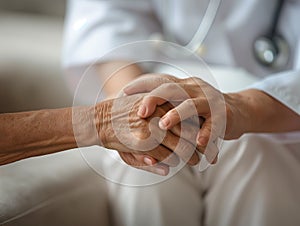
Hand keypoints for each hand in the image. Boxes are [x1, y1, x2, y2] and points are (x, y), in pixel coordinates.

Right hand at [95, 94, 200, 174]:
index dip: (204, 131)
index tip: (209, 142)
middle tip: (211, 157)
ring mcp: (153, 128)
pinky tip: (173, 162)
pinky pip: (167, 157)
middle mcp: (161, 114)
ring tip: (196, 162)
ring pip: (184, 147)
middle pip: (193, 132)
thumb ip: (165, 120)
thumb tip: (183, 125)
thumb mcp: (145, 107)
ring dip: (191, 158)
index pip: (193, 117)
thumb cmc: (123, 114)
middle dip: (205, 147)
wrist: (99, 120)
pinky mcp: (144, 143)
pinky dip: (173, 162)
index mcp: (164, 102)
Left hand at [123, 74, 242, 163]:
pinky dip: (206, 133)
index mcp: (183, 86)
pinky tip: (198, 142)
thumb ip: (167, 106)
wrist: (240, 110)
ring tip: (163, 125)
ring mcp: (210, 101)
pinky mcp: (224, 115)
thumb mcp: (185, 103)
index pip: (160, 80)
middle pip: (172, 88)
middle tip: (139, 111)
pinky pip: (214, 124)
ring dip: (177, 115)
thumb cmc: (204, 111)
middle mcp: (195, 89)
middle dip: (154, 98)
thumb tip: (137, 113)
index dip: (141, 85)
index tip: (123, 93)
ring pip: (192, 104)